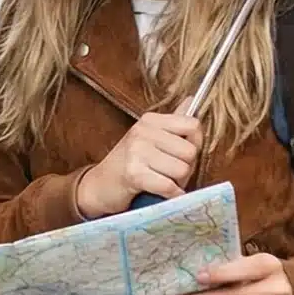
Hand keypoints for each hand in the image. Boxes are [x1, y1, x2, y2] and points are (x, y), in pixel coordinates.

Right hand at [75, 112, 202, 217]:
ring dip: (177, 183)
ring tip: (160, 180)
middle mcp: (142, 131)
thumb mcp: (149, 137)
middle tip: (167, 172)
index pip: (193, 125)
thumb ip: (173, 122)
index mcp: (149, 120)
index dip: (194, 144)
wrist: (99, 186)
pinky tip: (162, 194)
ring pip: (182, 170)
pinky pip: (169, 186)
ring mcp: (136, 151)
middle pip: (190, 151)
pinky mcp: (133, 173)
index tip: (180, 154)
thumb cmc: (129, 164)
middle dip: (185, 168)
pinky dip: (171, 195)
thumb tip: (192, 100)